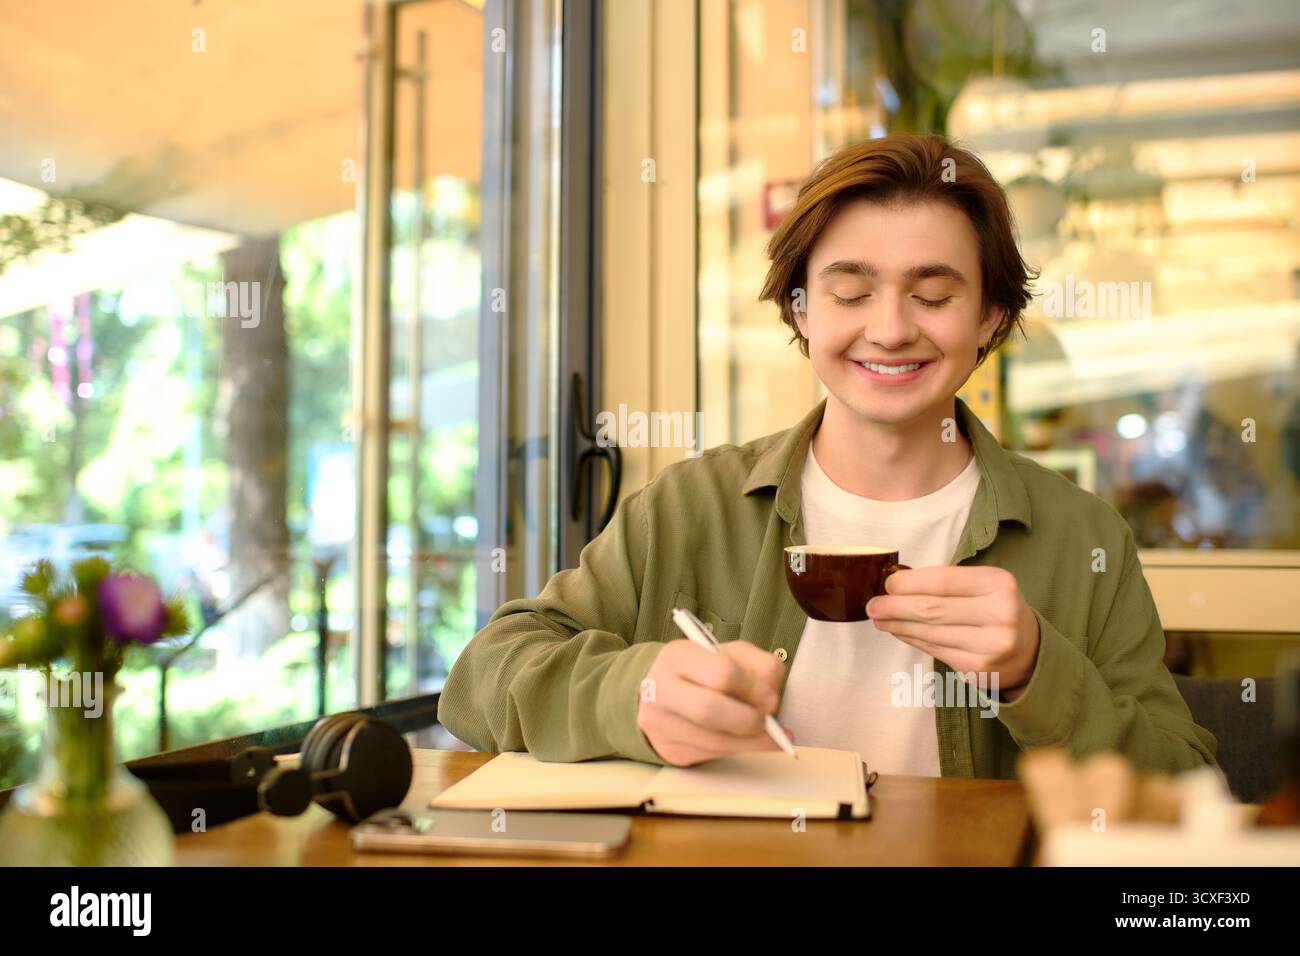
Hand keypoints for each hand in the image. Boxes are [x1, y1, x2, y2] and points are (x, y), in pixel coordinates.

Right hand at [637, 639, 792, 765]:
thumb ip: (759, 665)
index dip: (754, 688)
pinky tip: (750, 741)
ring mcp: (661, 723)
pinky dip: (739, 749)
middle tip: (768, 720)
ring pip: (716, 741)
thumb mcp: (731, 654)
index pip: (722, 673)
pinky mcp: (670, 749)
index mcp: (678, 656)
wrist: (661, 692)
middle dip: (750, 719)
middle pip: (710, 710)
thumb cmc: (702, 671)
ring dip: (751, 741)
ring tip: (766, 732)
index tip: (771, 696)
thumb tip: (770, 699)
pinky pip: (714, 755)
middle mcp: (661, 689)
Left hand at [865, 566, 1040, 700]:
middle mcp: (1000, 614)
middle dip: (895, 607)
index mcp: (999, 584)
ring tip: (880, 619)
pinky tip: (900, 632)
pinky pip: (935, 651)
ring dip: (898, 625)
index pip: (943, 581)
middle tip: (873, 605)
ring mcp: (991, 646)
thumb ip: (947, 583)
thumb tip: (896, 585)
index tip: (888, 584)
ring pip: (930, 632)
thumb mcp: (983, 586)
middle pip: (933, 609)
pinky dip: (913, 640)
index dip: (910, 583)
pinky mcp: (978, 669)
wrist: (1029, 651)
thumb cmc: (995, 609)